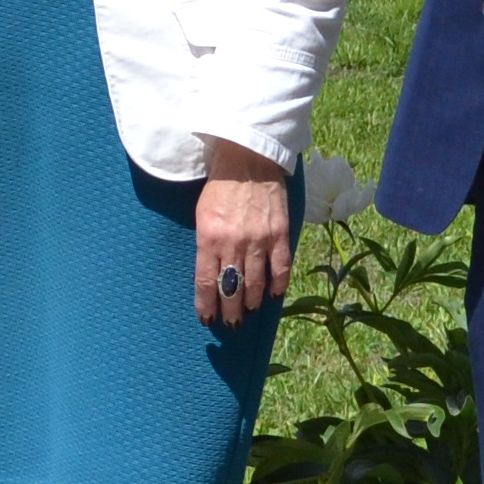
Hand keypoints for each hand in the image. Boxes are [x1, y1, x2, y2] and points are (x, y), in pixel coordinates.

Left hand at [197, 146, 292, 329]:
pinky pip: (281, 267)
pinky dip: (277, 285)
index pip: (206, 282)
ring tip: (248, 312)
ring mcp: (259, 240)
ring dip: (251, 303)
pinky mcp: (280, 233)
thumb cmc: (220, 186)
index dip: (207, 305)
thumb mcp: (202, 215)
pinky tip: (273, 295)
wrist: (248, 158)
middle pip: (231, 289)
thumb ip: (207, 245)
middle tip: (231, 325)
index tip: (208, 320)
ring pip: (255, 284)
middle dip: (230, 312)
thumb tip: (213, 275)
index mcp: (209, 238)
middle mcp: (234, 243)